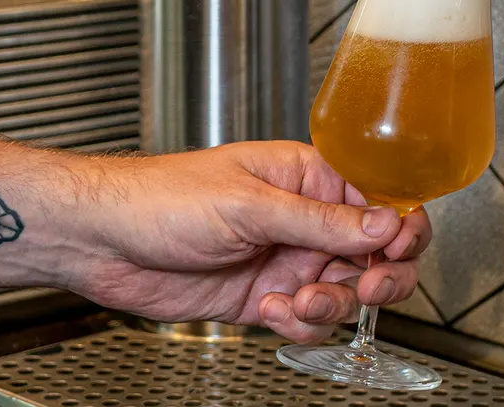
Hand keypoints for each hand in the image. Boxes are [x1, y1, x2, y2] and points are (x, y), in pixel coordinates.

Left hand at [58, 141, 430, 342]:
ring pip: (345, 293)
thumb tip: (383, 223)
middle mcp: (303, 220)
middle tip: (368, 286)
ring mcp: (286, 261)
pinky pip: (307, 320)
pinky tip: (268, 311)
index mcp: (307, 178)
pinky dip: (297, 325)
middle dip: (379, 274)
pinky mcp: (265, 298)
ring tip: (298, 300)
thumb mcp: (249, 205)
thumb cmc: (162, 198)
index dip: (399, 225)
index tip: (398, 248)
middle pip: (375, 252)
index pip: (378, 199)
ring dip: (332, 304)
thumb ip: (319, 221)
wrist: (104, 242)